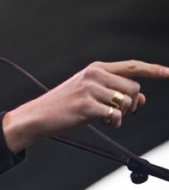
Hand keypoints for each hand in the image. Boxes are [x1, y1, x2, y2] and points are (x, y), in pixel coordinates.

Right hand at [3, 60, 168, 153]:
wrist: (37, 115)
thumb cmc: (63, 106)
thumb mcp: (89, 94)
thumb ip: (114, 92)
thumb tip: (142, 100)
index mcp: (95, 68)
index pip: (131, 66)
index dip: (153, 70)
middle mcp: (94, 75)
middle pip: (134, 89)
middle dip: (131, 104)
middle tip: (116, 112)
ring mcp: (90, 89)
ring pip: (127, 103)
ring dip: (121, 115)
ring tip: (105, 118)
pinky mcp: (87, 105)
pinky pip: (116, 116)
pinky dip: (114, 123)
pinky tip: (102, 123)